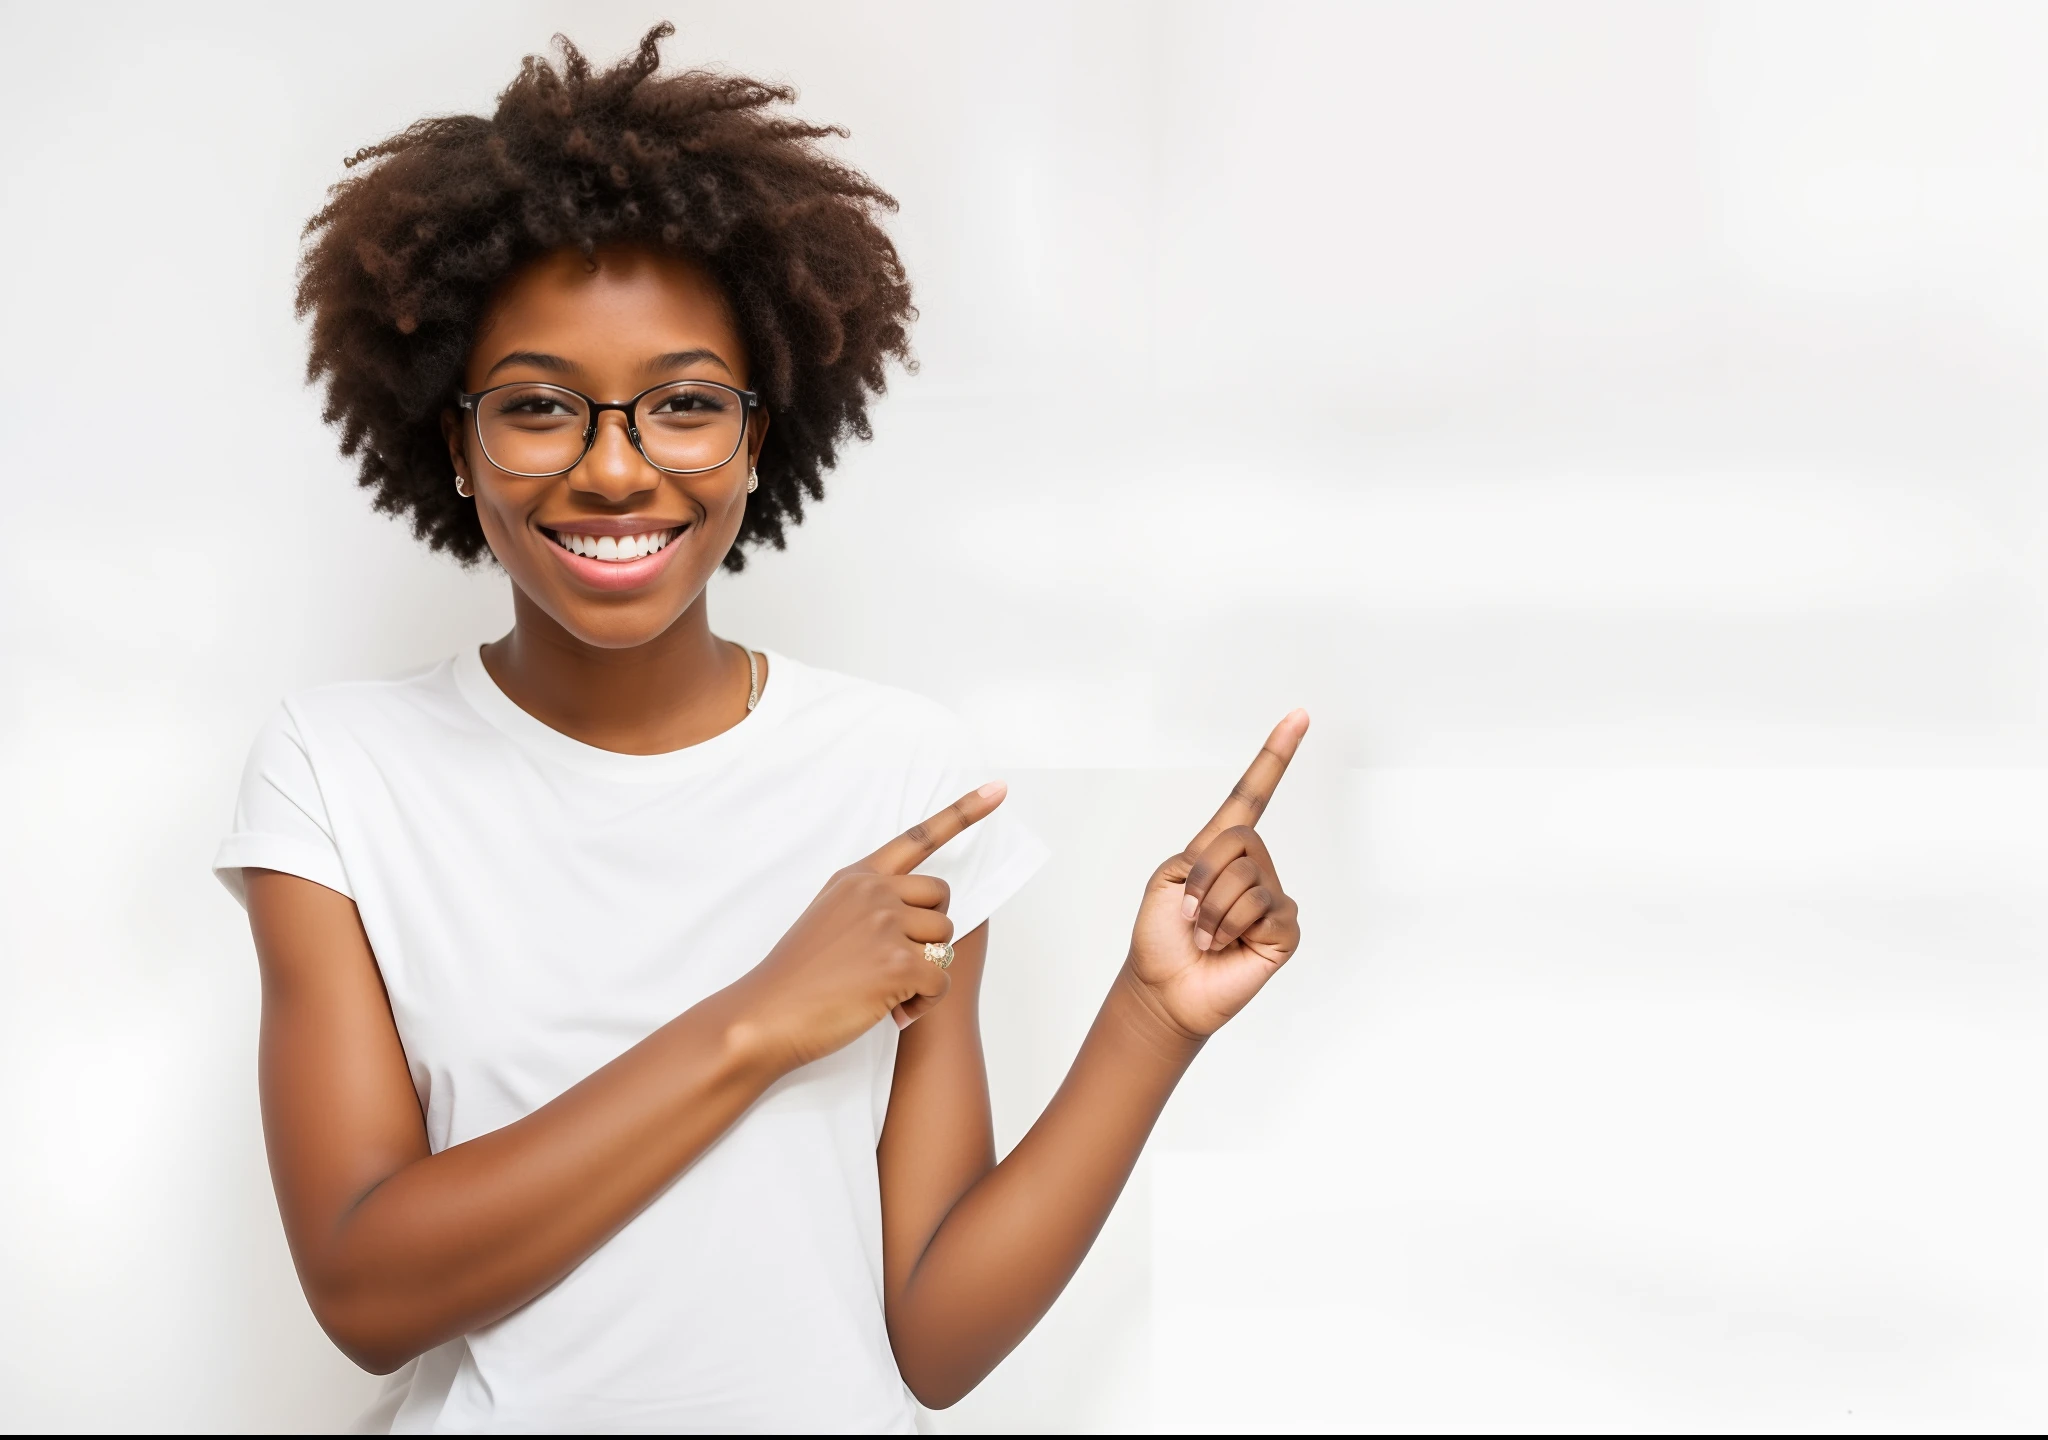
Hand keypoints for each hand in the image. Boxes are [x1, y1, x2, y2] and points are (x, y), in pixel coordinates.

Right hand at [730, 782, 1005, 1071]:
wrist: (767, 1014)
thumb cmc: (798, 975)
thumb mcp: (828, 915)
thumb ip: (867, 901)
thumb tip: (914, 914)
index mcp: (858, 877)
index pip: (919, 837)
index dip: (964, 812)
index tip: (998, 791)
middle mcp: (875, 891)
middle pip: (942, 898)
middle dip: (930, 931)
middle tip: (898, 962)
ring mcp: (886, 925)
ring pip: (944, 940)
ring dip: (926, 971)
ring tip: (890, 991)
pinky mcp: (898, 963)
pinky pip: (940, 979)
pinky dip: (924, 1002)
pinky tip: (895, 1012)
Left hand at [1126, 711, 1307, 1038]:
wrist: (1163, 988)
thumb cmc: (1162, 936)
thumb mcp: (1168, 878)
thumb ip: (1205, 855)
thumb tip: (1248, 875)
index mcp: (1221, 848)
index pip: (1254, 794)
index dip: (1275, 755)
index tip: (1298, 716)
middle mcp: (1254, 867)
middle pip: (1241, 838)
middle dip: (1204, 876)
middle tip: (1192, 913)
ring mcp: (1272, 897)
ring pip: (1248, 877)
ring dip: (1213, 910)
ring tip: (1207, 936)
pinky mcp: (1285, 929)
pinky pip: (1263, 908)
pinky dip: (1231, 928)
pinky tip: (1227, 947)